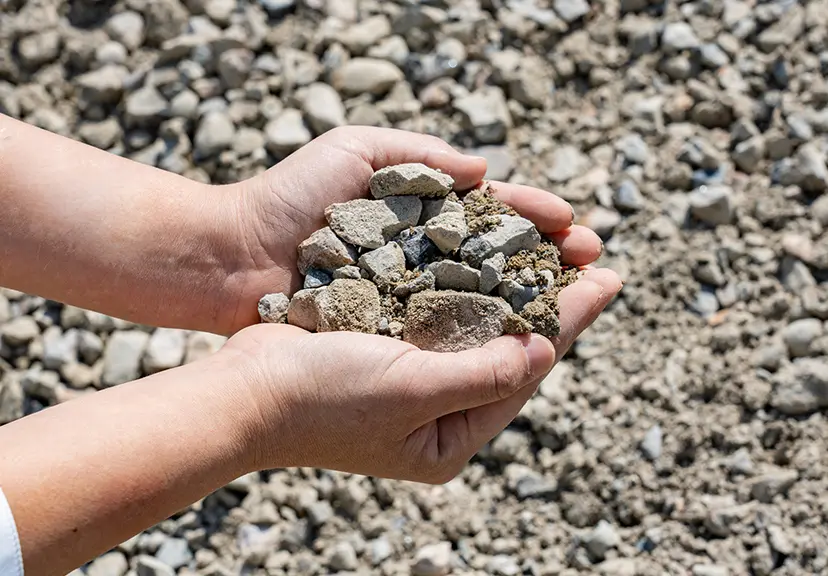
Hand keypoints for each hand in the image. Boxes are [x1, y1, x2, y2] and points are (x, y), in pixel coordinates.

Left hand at [216, 126, 605, 333]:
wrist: (232, 256)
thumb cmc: (290, 198)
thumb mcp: (356, 151)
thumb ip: (420, 154)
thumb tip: (486, 171)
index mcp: (418, 212)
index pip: (491, 212)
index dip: (535, 215)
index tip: (574, 223)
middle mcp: (420, 255)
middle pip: (498, 254)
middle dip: (548, 254)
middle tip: (595, 257)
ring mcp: (406, 296)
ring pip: (482, 294)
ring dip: (531, 293)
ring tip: (578, 291)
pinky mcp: (388, 332)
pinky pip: (447, 331)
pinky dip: (486, 328)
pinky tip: (523, 329)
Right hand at [223, 266, 620, 482]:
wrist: (244, 388)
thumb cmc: (324, 399)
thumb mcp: (413, 392)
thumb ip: (485, 375)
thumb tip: (546, 352)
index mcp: (450, 436)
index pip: (527, 371)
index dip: (571, 321)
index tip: (611, 279)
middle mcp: (438, 410)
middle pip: (510, 347)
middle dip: (552, 301)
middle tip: (596, 257)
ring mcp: (412, 378)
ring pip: (479, 324)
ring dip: (515, 283)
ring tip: (557, 247)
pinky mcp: (388, 347)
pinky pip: (443, 310)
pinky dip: (469, 280)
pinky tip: (494, 251)